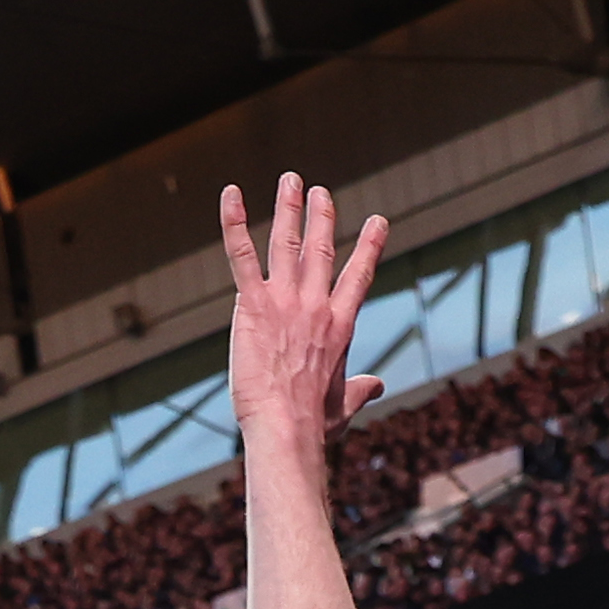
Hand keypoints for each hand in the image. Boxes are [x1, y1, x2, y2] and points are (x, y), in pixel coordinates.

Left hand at [216, 172, 389, 443]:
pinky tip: (230, 194)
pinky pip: (241, 254)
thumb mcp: (344, 407)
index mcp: (339, 327)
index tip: (379, 223)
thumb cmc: (314, 425)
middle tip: (321, 193)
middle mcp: (315, 306)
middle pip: (320, 251)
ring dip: (288, 208)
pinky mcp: (252, 304)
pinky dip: (234, 221)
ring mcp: (284, 301)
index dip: (369, 248)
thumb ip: (361, 391)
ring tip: (290, 181)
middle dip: (321, 218)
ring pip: (287, 243)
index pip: (358, 277)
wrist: (287, 427)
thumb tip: (378, 387)